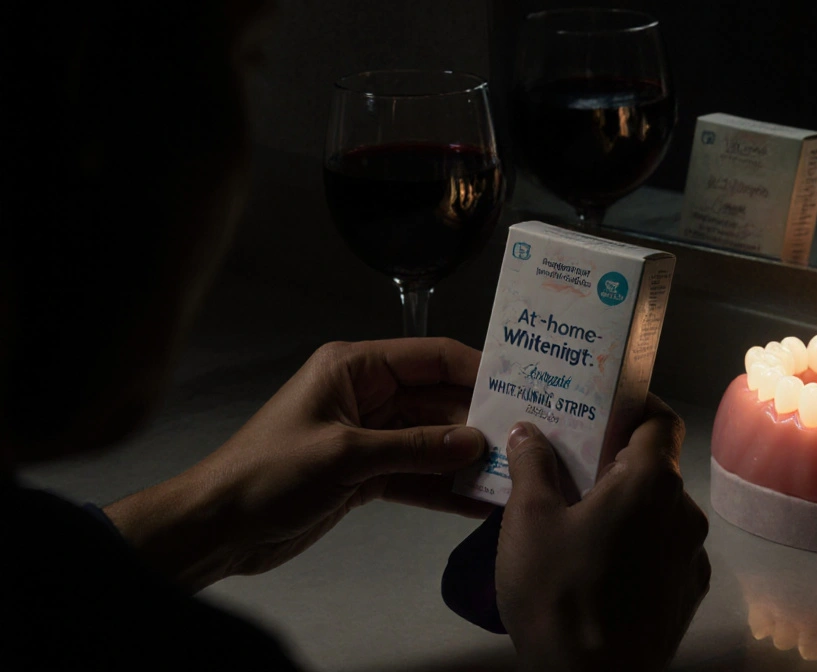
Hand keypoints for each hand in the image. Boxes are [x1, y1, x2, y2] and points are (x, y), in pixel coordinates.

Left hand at [106, 338, 491, 589]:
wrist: (219, 526)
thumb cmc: (270, 473)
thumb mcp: (345, 455)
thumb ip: (413, 448)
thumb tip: (476, 442)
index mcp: (356, 368)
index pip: (431, 358)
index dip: (478, 370)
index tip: (523, 389)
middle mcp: (368, 395)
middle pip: (439, 400)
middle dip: (480, 420)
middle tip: (529, 438)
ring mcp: (370, 436)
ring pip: (433, 441)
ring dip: (467, 459)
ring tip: (513, 473)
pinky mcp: (367, 474)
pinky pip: (417, 474)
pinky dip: (445, 488)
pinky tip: (479, 502)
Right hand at [496, 395, 710, 671]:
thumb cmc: (559, 596)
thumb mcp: (528, 521)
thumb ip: (532, 464)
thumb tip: (528, 431)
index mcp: (652, 482)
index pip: (661, 421)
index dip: (636, 407)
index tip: (604, 409)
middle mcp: (685, 513)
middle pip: (657, 468)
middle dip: (617, 462)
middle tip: (572, 467)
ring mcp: (692, 557)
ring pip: (661, 513)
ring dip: (628, 508)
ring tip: (580, 522)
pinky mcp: (688, 595)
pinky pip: (665, 552)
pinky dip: (639, 546)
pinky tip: (601, 564)